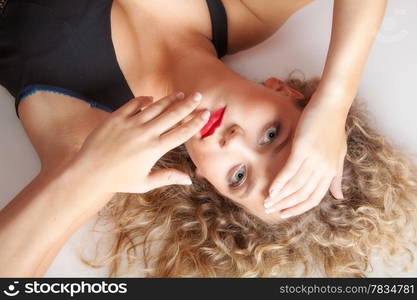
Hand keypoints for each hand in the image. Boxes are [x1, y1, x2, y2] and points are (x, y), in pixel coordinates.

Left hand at [71, 91, 208, 193]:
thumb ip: (168, 178)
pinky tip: (151, 99)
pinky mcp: (116, 118)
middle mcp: (146, 134)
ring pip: (156, 107)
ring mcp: (131, 124)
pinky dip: (144, 100)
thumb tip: (189, 180)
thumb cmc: (118, 180)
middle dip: (188, 105)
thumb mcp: (145, 182)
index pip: (181, 132)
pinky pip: (134, 104)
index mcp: (155, 149)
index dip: (195, 122)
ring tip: (180, 94)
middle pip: (172, 115)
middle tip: (198, 96)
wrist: (90, 173)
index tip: (205, 114)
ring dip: (169, 100)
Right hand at [263, 92, 347, 217]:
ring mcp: (313, 160)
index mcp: (331, 171)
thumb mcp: (338, 155)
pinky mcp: (303, 149)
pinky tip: (271, 189)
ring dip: (279, 197)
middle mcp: (323, 169)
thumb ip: (336, 177)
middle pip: (302, 195)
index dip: (298, 208)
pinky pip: (290, 171)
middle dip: (285, 205)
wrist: (332, 104)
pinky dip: (279, 182)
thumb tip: (339, 196)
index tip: (285, 213)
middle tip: (270, 210)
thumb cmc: (333, 127)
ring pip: (295, 186)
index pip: (314, 198)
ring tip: (267, 203)